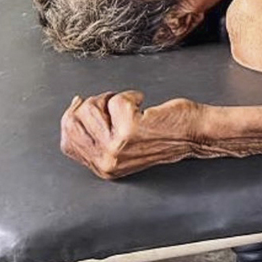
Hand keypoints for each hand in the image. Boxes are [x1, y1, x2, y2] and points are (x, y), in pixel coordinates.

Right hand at [60, 91, 198, 178]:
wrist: (193, 134)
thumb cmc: (164, 135)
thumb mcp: (123, 147)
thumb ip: (99, 138)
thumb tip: (74, 111)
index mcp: (102, 167)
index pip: (67, 142)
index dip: (71, 117)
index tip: (80, 102)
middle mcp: (106, 161)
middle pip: (74, 122)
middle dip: (93, 103)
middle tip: (116, 103)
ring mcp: (117, 147)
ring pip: (91, 108)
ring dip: (113, 98)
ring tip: (132, 105)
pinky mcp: (130, 129)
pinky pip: (116, 99)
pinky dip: (132, 94)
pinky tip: (145, 104)